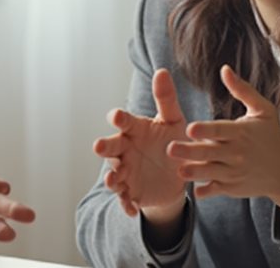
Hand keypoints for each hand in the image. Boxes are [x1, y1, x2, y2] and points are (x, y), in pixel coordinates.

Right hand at [93, 69, 188, 217]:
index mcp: (135, 130)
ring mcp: (127, 172)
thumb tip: (162, 71)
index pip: (124, 121)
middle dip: (105, 147)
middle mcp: (126, 150)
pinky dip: (126, 204)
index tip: (116, 116)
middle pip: (111, 147)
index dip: (119, 118)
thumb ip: (166, 99)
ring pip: (114, 174)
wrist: (179, 174)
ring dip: (111, 178)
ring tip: (113, 181)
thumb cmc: (172, 141)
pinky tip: (131, 209)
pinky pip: (126, 199)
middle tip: (99, 146)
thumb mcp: (174, 121)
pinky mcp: (132, 192)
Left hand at [167, 66, 279, 218]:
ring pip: (211, 172)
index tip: (189, 128)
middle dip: (191, 151)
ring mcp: (235, 172)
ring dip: (194, 172)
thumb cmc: (270, 135)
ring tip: (179, 170)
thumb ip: (242, 90)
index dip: (205, 130)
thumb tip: (224, 69)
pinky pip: (217, 189)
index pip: (220, 130)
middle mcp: (238, 153)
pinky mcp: (233, 187)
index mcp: (241, 132)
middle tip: (170, 149)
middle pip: (211, 152)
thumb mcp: (263, 110)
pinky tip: (194, 189)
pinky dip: (206, 190)